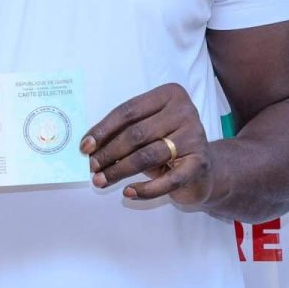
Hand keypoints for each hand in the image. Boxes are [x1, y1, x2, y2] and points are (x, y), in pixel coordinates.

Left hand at [78, 83, 219, 210]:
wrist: (204, 169)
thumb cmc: (167, 145)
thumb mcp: (146, 131)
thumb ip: (123, 132)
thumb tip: (90, 146)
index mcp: (169, 95)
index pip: (128, 111)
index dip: (103, 130)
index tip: (85, 146)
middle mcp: (184, 111)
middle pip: (136, 133)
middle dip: (108, 152)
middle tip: (91, 166)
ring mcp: (194, 137)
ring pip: (147, 156)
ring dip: (119, 171)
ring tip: (101, 180)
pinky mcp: (199, 164)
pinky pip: (168, 180)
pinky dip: (145, 189)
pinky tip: (128, 192)